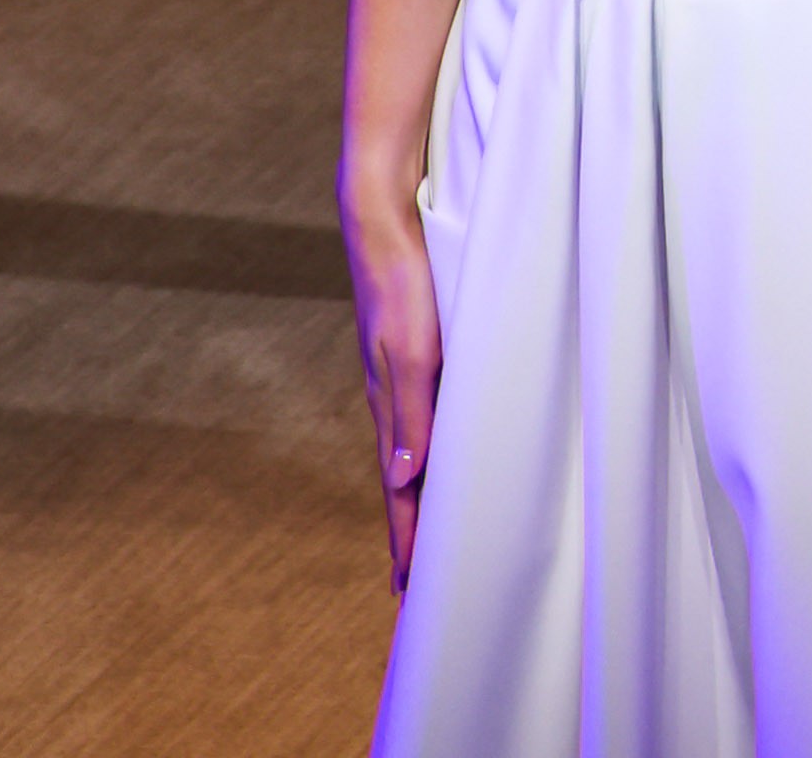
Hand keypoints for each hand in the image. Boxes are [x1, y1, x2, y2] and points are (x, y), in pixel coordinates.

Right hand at [347, 199, 440, 589]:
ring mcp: (396, 378)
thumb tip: (403, 480)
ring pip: (407, 455)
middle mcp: (390, 399)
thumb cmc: (402, 285)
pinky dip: (421, 456)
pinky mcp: (407, 356)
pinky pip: (415, 422)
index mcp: (391, 406)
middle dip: (406, 533)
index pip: (399, 492)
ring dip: (414, 499)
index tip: (408, 588)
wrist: (383, 223)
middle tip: (409, 584)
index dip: (406, 539)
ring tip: (418, 534)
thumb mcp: (413, 351)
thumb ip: (411, 413)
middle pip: (400, 483)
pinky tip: (428, 457)